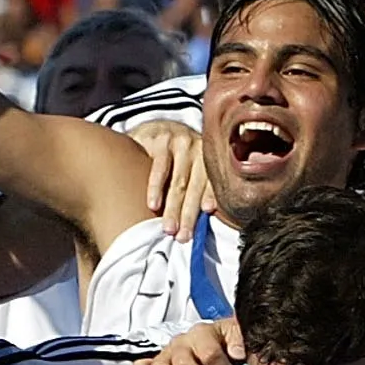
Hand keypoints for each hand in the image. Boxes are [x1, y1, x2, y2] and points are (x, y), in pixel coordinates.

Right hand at [128, 122, 212, 239]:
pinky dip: (156, 188)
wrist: (155, 127)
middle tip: (183, 237)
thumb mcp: (189, 165)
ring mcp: (181, 143)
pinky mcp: (161, 140)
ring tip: (168, 227)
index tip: (206, 222)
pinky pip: (159, 168)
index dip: (209, 201)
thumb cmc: (174, 155)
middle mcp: (199, 150)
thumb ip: (196, 186)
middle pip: (195, 188)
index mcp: (210, 159)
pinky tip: (153, 204)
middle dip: (189, 215)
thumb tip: (201, 221)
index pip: (211, 184)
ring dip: (173, 208)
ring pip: (178, 182)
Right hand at [136, 317, 243, 364]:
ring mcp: (167, 353)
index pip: (208, 352)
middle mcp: (182, 343)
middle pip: (185, 363)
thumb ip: (240, 342)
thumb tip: (238, 352)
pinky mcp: (155, 364)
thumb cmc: (228, 343)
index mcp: (203, 333)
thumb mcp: (239, 337)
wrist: (219, 342)